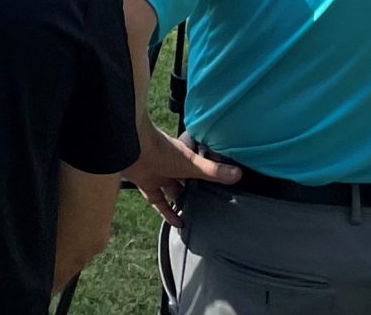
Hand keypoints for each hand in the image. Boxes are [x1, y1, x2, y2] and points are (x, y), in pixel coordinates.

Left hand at [124, 126, 240, 227]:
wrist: (132, 149)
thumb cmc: (161, 149)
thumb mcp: (192, 163)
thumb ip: (213, 171)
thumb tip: (238, 174)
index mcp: (183, 155)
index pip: (198, 164)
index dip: (207, 172)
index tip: (220, 184)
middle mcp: (171, 164)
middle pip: (186, 180)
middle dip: (195, 191)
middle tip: (210, 205)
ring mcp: (158, 175)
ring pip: (172, 191)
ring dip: (181, 202)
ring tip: (197, 216)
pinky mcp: (147, 185)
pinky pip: (159, 202)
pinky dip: (167, 213)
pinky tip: (179, 223)